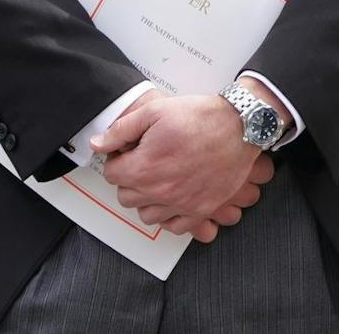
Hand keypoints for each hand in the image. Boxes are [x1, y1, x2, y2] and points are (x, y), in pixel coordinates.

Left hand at [95, 91, 269, 240]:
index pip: (112, 174)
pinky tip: (173, 198)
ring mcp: (181, 203)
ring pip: (147, 215)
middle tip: (145, 163)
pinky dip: (169, 216)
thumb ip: (121, 130)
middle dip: (130, 179)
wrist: (240, 127)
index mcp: (144, 167)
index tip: (130, 151)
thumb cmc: (201, 117)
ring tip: (159, 180)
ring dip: (147, 199)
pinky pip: (174, 226)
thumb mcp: (155, 111)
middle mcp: (160, 190)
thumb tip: (99, 144)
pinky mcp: (200, 209)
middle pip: (126, 197)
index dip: (119, 159)